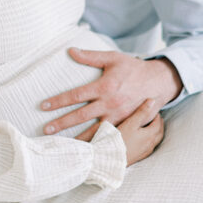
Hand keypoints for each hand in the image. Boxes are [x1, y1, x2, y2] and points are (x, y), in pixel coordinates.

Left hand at [41, 50, 181, 135]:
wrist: (158, 82)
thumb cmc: (133, 68)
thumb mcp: (113, 58)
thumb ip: (91, 56)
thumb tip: (71, 51)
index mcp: (104, 87)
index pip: (76, 95)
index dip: (58, 101)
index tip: (44, 106)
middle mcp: (109, 103)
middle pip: (80, 116)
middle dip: (62, 124)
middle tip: (46, 130)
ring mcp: (118, 116)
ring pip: (94, 131)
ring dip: (77, 139)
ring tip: (63, 146)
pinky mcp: (125, 124)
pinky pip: (108, 136)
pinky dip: (97, 144)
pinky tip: (87, 151)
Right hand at [118, 99, 164, 164]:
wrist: (111, 157)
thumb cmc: (120, 139)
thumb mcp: (131, 123)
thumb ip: (142, 112)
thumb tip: (153, 101)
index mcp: (150, 134)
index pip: (158, 123)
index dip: (157, 116)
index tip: (154, 111)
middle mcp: (150, 144)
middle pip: (159, 132)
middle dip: (159, 124)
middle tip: (156, 118)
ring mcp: (145, 151)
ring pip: (155, 141)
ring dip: (156, 133)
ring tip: (152, 128)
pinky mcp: (140, 156)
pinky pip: (150, 147)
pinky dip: (151, 141)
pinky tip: (145, 141)